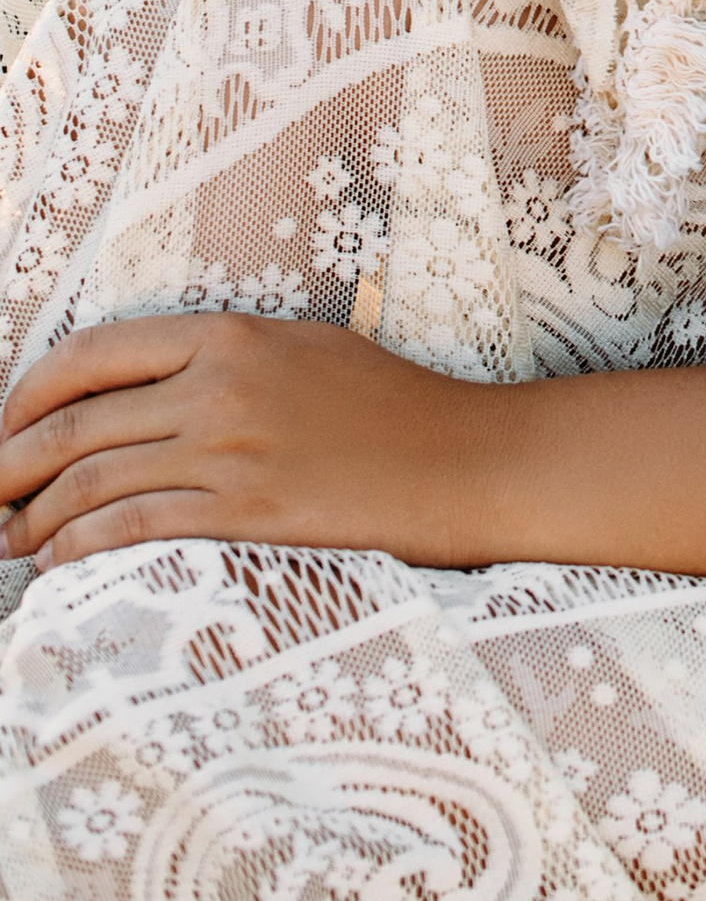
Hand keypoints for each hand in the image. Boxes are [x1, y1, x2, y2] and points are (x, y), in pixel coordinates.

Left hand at [0, 314, 504, 572]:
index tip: (2, 427)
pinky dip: (76, 550)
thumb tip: (138, 394)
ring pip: (90, 483)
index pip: (91, 356)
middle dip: (6, 466)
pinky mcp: (244, 515)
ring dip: (32, 519)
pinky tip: (56, 565)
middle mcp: (219, 387)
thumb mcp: (303, 350)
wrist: (465, 461)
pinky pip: (130, 530)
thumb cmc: (392, 407)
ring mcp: (229, 452)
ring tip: (8, 543)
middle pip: (74, 426)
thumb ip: (222, 360)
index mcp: (230, 334)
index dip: (27, 395)